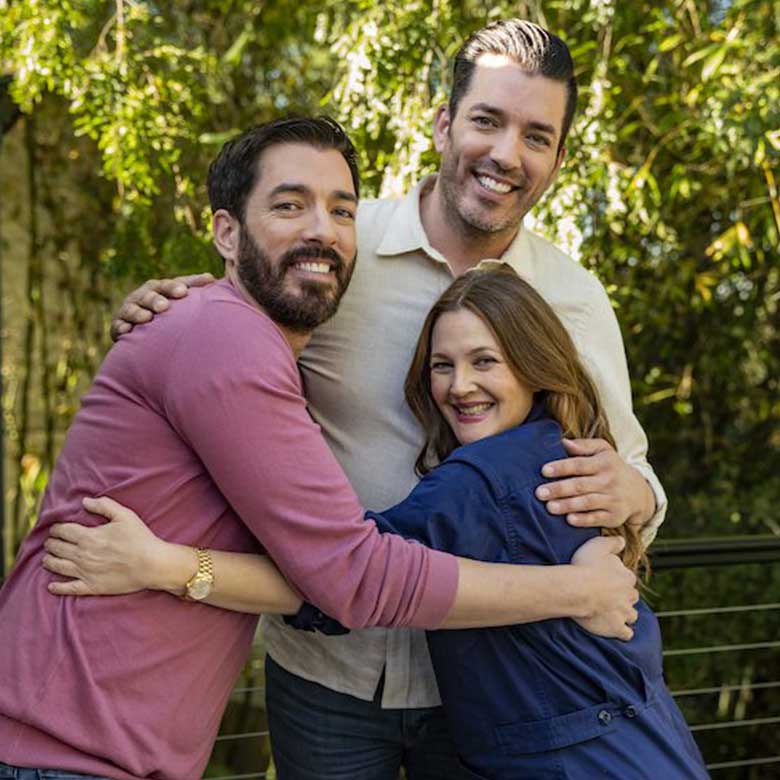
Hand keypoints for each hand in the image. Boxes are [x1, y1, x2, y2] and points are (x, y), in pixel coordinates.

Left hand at [43, 497, 178, 595]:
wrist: (151, 564)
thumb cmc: (140, 538)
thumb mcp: (125, 515)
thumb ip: (104, 505)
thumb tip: (85, 501)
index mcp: (88, 536)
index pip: (63, 531)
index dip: (56, 528)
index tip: (56, 528)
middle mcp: (82, 554)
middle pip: (57, 548)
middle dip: (51, 543)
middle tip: (50, 542)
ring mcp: (85, 572)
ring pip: (58, 566)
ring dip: (49, 561)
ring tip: (47, 559)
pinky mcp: (91, 586)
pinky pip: (68, 588)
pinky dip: (57, 587)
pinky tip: (51, 586)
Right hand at [110, 272, 214, 340]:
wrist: (142, 326)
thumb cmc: (168, 308)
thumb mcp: (178, 296)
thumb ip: (193, 286)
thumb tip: (212, 278)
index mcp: (158, 288)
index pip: (167, 285)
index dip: (173, 287)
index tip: (183, 292)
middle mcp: (142, 296)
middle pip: (148, 296)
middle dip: (155, 300)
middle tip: (164, 306)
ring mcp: (129, 310)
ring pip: (132, 310)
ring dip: (138, 313)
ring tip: (147, 318)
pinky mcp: (119, 325)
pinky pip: (118, 326)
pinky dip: (122, 327)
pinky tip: (127, 330)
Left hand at [535, 438, 655, 528]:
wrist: (638, 491)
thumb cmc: (611, 467)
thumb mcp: (603, 450)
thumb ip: (583, 445)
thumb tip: (562, 441)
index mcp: (604, 463)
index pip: (580, 464)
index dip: (562, 467)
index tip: (544, 471)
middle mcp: (609, 481)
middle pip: (580, 485)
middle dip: (559, 489)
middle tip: (539, 493)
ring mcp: (612, 499)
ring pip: (587, 502)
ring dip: (568, 505)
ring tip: (549, 507)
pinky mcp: (615, 516)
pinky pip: (597, 519)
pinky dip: (584, 520)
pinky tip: (569, 520)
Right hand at [570, 536, 638, 640]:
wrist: (577, 590)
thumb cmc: (585, 565)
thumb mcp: (598, 545)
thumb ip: (613, 542)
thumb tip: (622, 540)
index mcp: (627, 577)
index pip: (628, 578)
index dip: (618, 579)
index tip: (607, 579)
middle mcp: (629, 595)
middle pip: (632, 597)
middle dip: (624, 597)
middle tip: (610, 596)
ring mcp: (624, 613)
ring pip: (632, 615)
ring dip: (625, 615)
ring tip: (613, 613)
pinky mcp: (616, 627)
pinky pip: (626, 633)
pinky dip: (623, 632)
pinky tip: (616, 629)